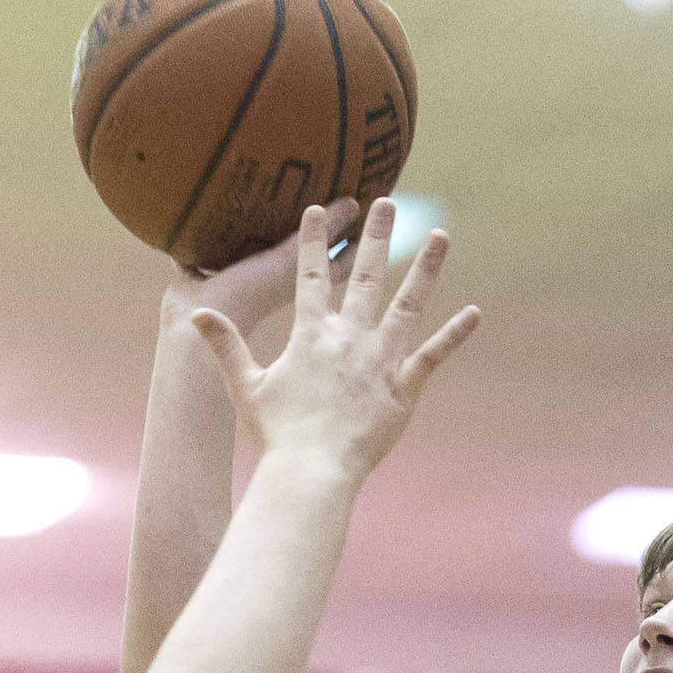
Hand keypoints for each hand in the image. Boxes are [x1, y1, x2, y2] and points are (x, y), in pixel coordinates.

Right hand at [192, 198, 477, 480]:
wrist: (311, 471)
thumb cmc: (277, 435)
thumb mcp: (246, 387)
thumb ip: (227, 346)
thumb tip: (197, 315)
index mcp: (311, 335)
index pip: (311, 275)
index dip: (314, 240)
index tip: (319, 209)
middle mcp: (348, 337)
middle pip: (366, 276)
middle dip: (377, 235)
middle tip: (387, 201)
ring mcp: (380, 360)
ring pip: (407, 304)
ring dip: (425, 268)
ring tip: (440, 236)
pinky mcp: (404, 388)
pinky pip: (433, 355)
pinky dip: (455, 335)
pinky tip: (475, 314)